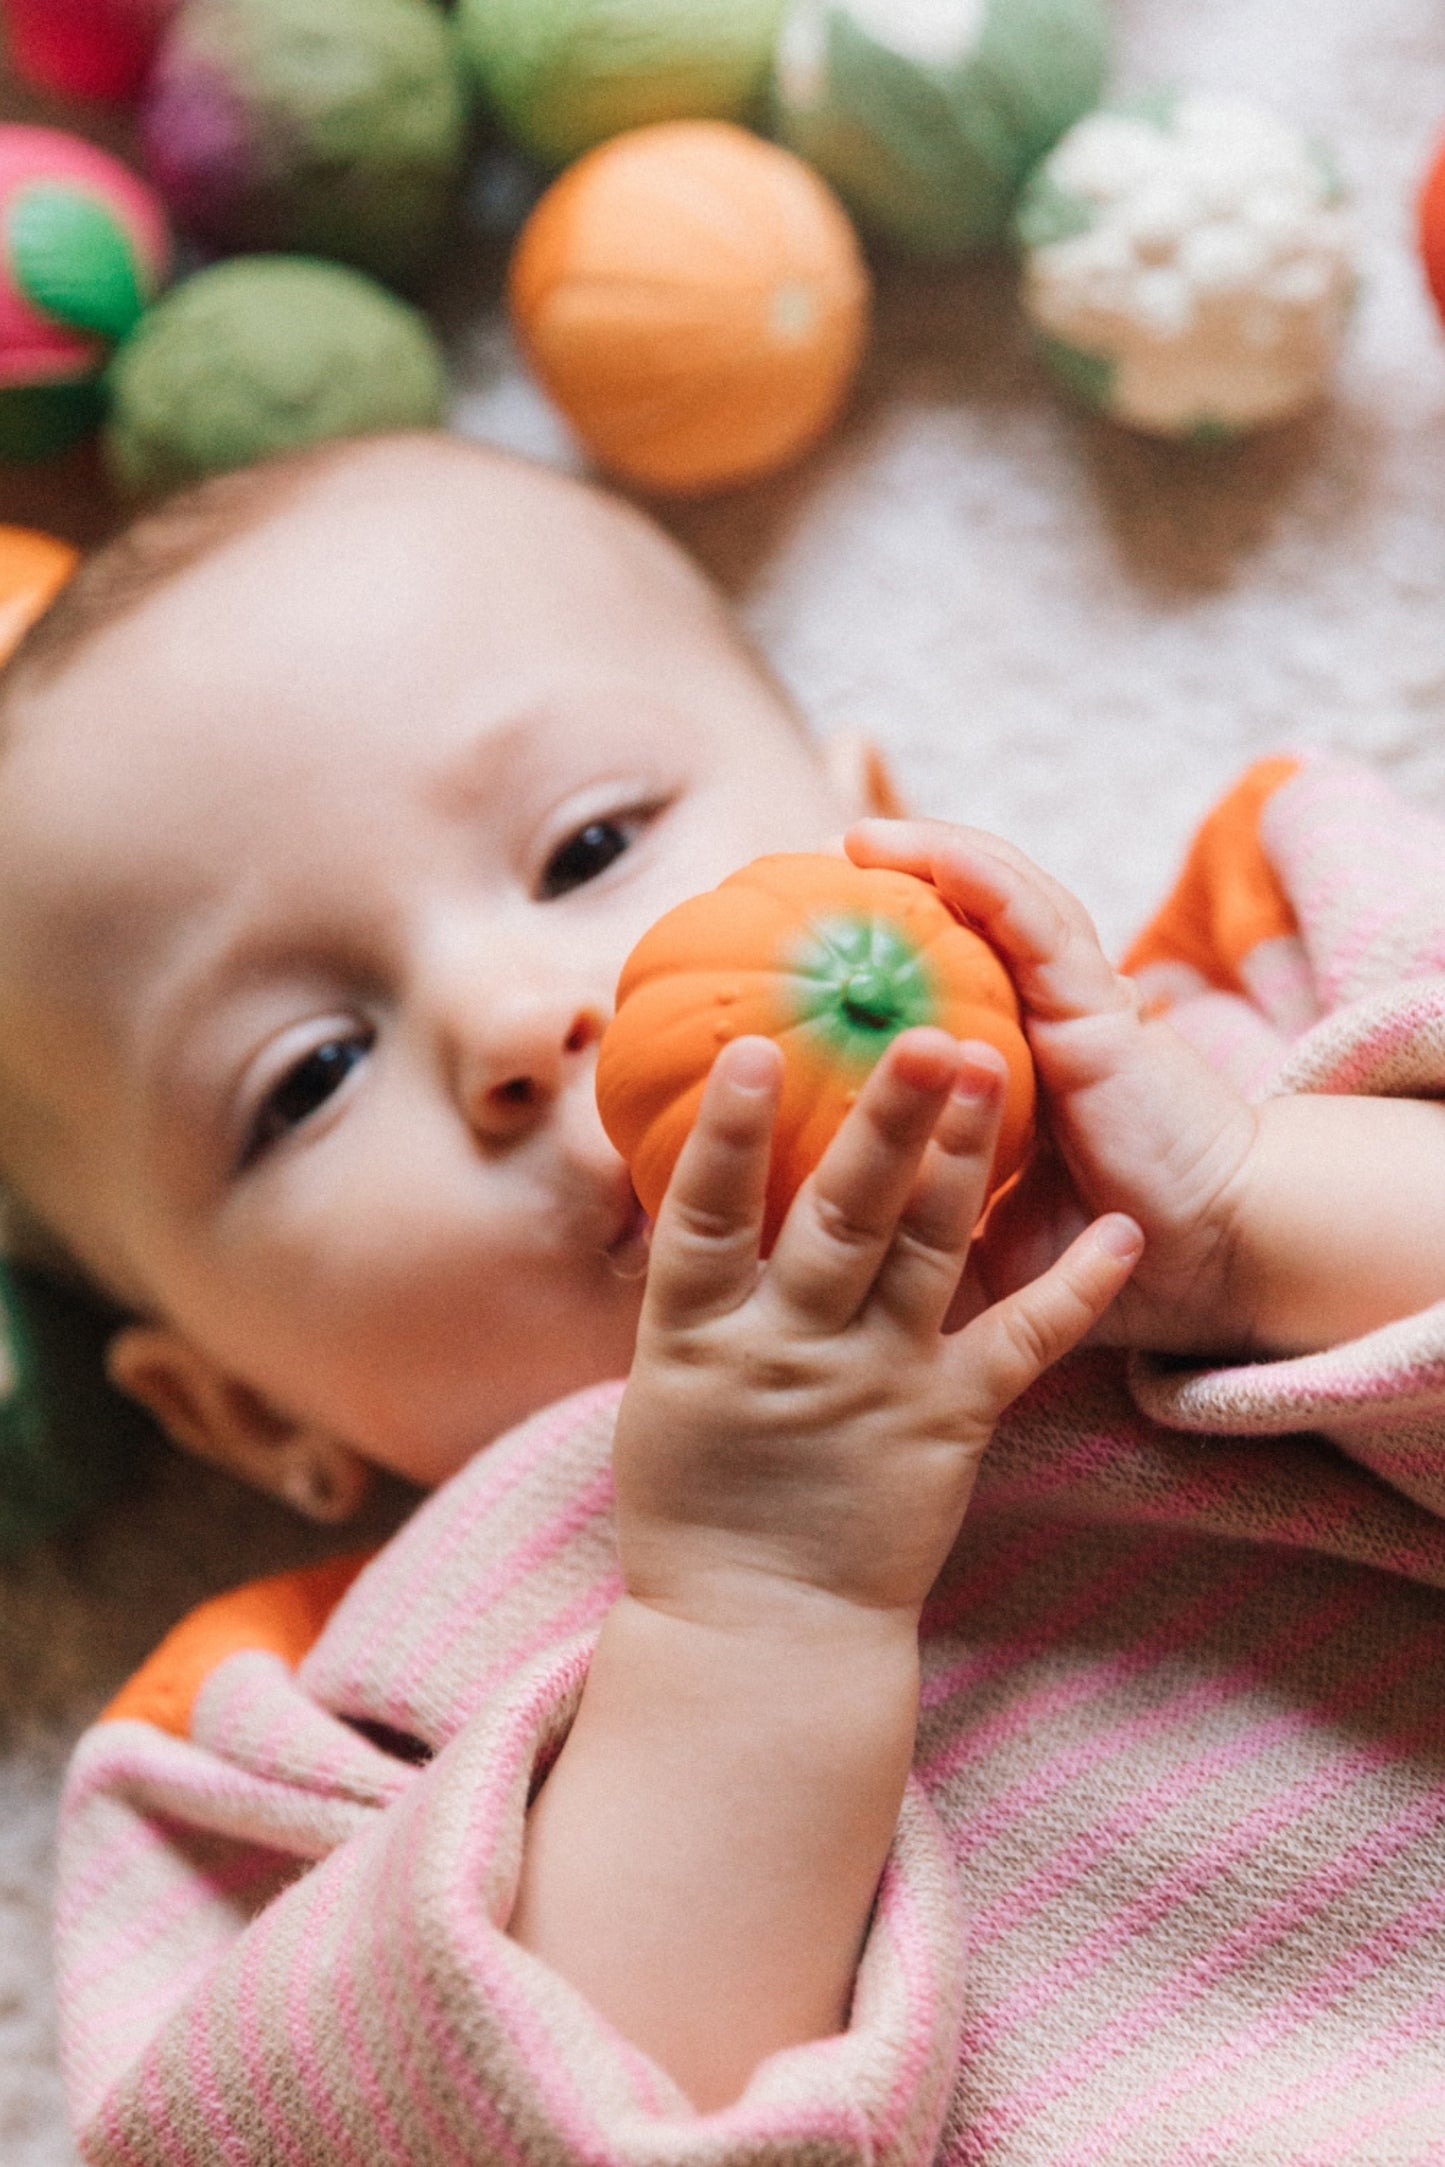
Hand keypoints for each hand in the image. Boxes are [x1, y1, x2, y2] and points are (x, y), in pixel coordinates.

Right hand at [613, 1028, 1140, 1627]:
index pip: (707, 1216)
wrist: (758, 1632)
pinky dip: (1076, 1292)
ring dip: (964, 1162)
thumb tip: (702, 1172)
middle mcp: (791, 1348)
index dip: (729, 1132)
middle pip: (839, 1218)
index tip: (756, 1048)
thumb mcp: (664, 1384)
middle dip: (884, 1124)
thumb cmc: (698, 1499)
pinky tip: (1123, 1237)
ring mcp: (875, 1384)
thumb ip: (694, 1285)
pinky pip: (1021, 1346)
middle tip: (923, 1035)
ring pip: (928, 1256)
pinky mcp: (949, 1422)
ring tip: (994, 1070)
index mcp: (699, 1337)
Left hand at [844, 819, 1261, 1353]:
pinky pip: (1033, 918)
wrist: (1209, 1257)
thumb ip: (917, 1237)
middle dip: (897, 884)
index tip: (803, 945)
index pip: (948, 984)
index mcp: (1017, 1067)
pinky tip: (924, 851)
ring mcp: (1072, 1004)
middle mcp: (1042, 1022)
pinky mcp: (1097, 1004)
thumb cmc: (1108, 1261)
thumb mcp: (985, 1250)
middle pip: (967, 925)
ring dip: (931, 855)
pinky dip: (980, 876)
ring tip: (855, 836)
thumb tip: (815, 1265)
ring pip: (1000, 900)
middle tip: (810, 865)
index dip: (886, 953)